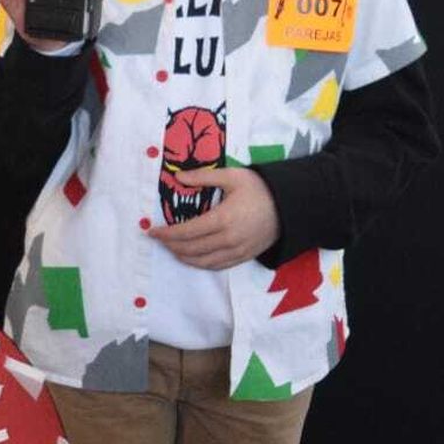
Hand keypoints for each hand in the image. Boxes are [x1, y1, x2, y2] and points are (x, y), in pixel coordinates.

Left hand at [149, 169, 278, 268]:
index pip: (186, 232)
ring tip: (172, 249)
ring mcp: (237, 251)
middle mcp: (228, 240)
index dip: (167, 234)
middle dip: (171, 246)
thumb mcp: (232, 176)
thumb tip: (178, 176)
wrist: (290, 206)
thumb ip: (203, 176)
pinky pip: (217, 266)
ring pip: (203, 262)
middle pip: (191, 249)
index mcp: (222, 219)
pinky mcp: (244, 257)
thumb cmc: (260, 189)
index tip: (152, 232)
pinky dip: (201, 264)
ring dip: (184, 258)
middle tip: (160, 240)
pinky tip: (193, 258)